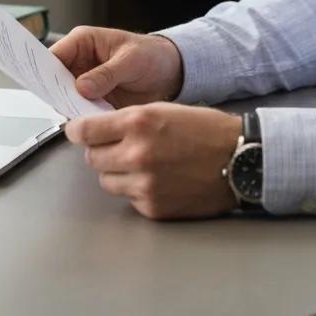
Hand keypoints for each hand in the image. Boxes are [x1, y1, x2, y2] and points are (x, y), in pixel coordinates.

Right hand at [49, 26, 183, 107]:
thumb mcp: (131, 60)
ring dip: (71, 109)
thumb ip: (107, 73)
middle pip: (55, 81)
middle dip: (57, 95)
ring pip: (65, 99)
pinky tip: (92, 124)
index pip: (53, 56)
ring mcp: (84, 84)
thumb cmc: (151, 55)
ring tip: (82, 117)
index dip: (44, 72)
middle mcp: (78, 63)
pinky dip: (84, 119)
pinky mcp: (92, 101)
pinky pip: (80, 112)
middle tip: (64, 107)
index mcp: (82, 42)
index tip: (44, 87)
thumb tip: (81, 87)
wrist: (168, 73)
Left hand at [66, 102, 242, 219]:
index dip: (78, 130)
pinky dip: (136, 188)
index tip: (76, 131)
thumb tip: (95, 130)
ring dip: (116, 171)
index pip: (86, 131)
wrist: (239, 159)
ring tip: (142, 162)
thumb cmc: (206, 130)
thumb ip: (128, 120)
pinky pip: (128, 197)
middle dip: (101, 150)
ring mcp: (143, 184)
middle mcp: (137, 153)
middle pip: (92, 157)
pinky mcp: (152, 207)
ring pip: (106, 180)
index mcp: (139, 122)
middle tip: (118, 145)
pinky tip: (158, 178)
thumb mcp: (164, 109)